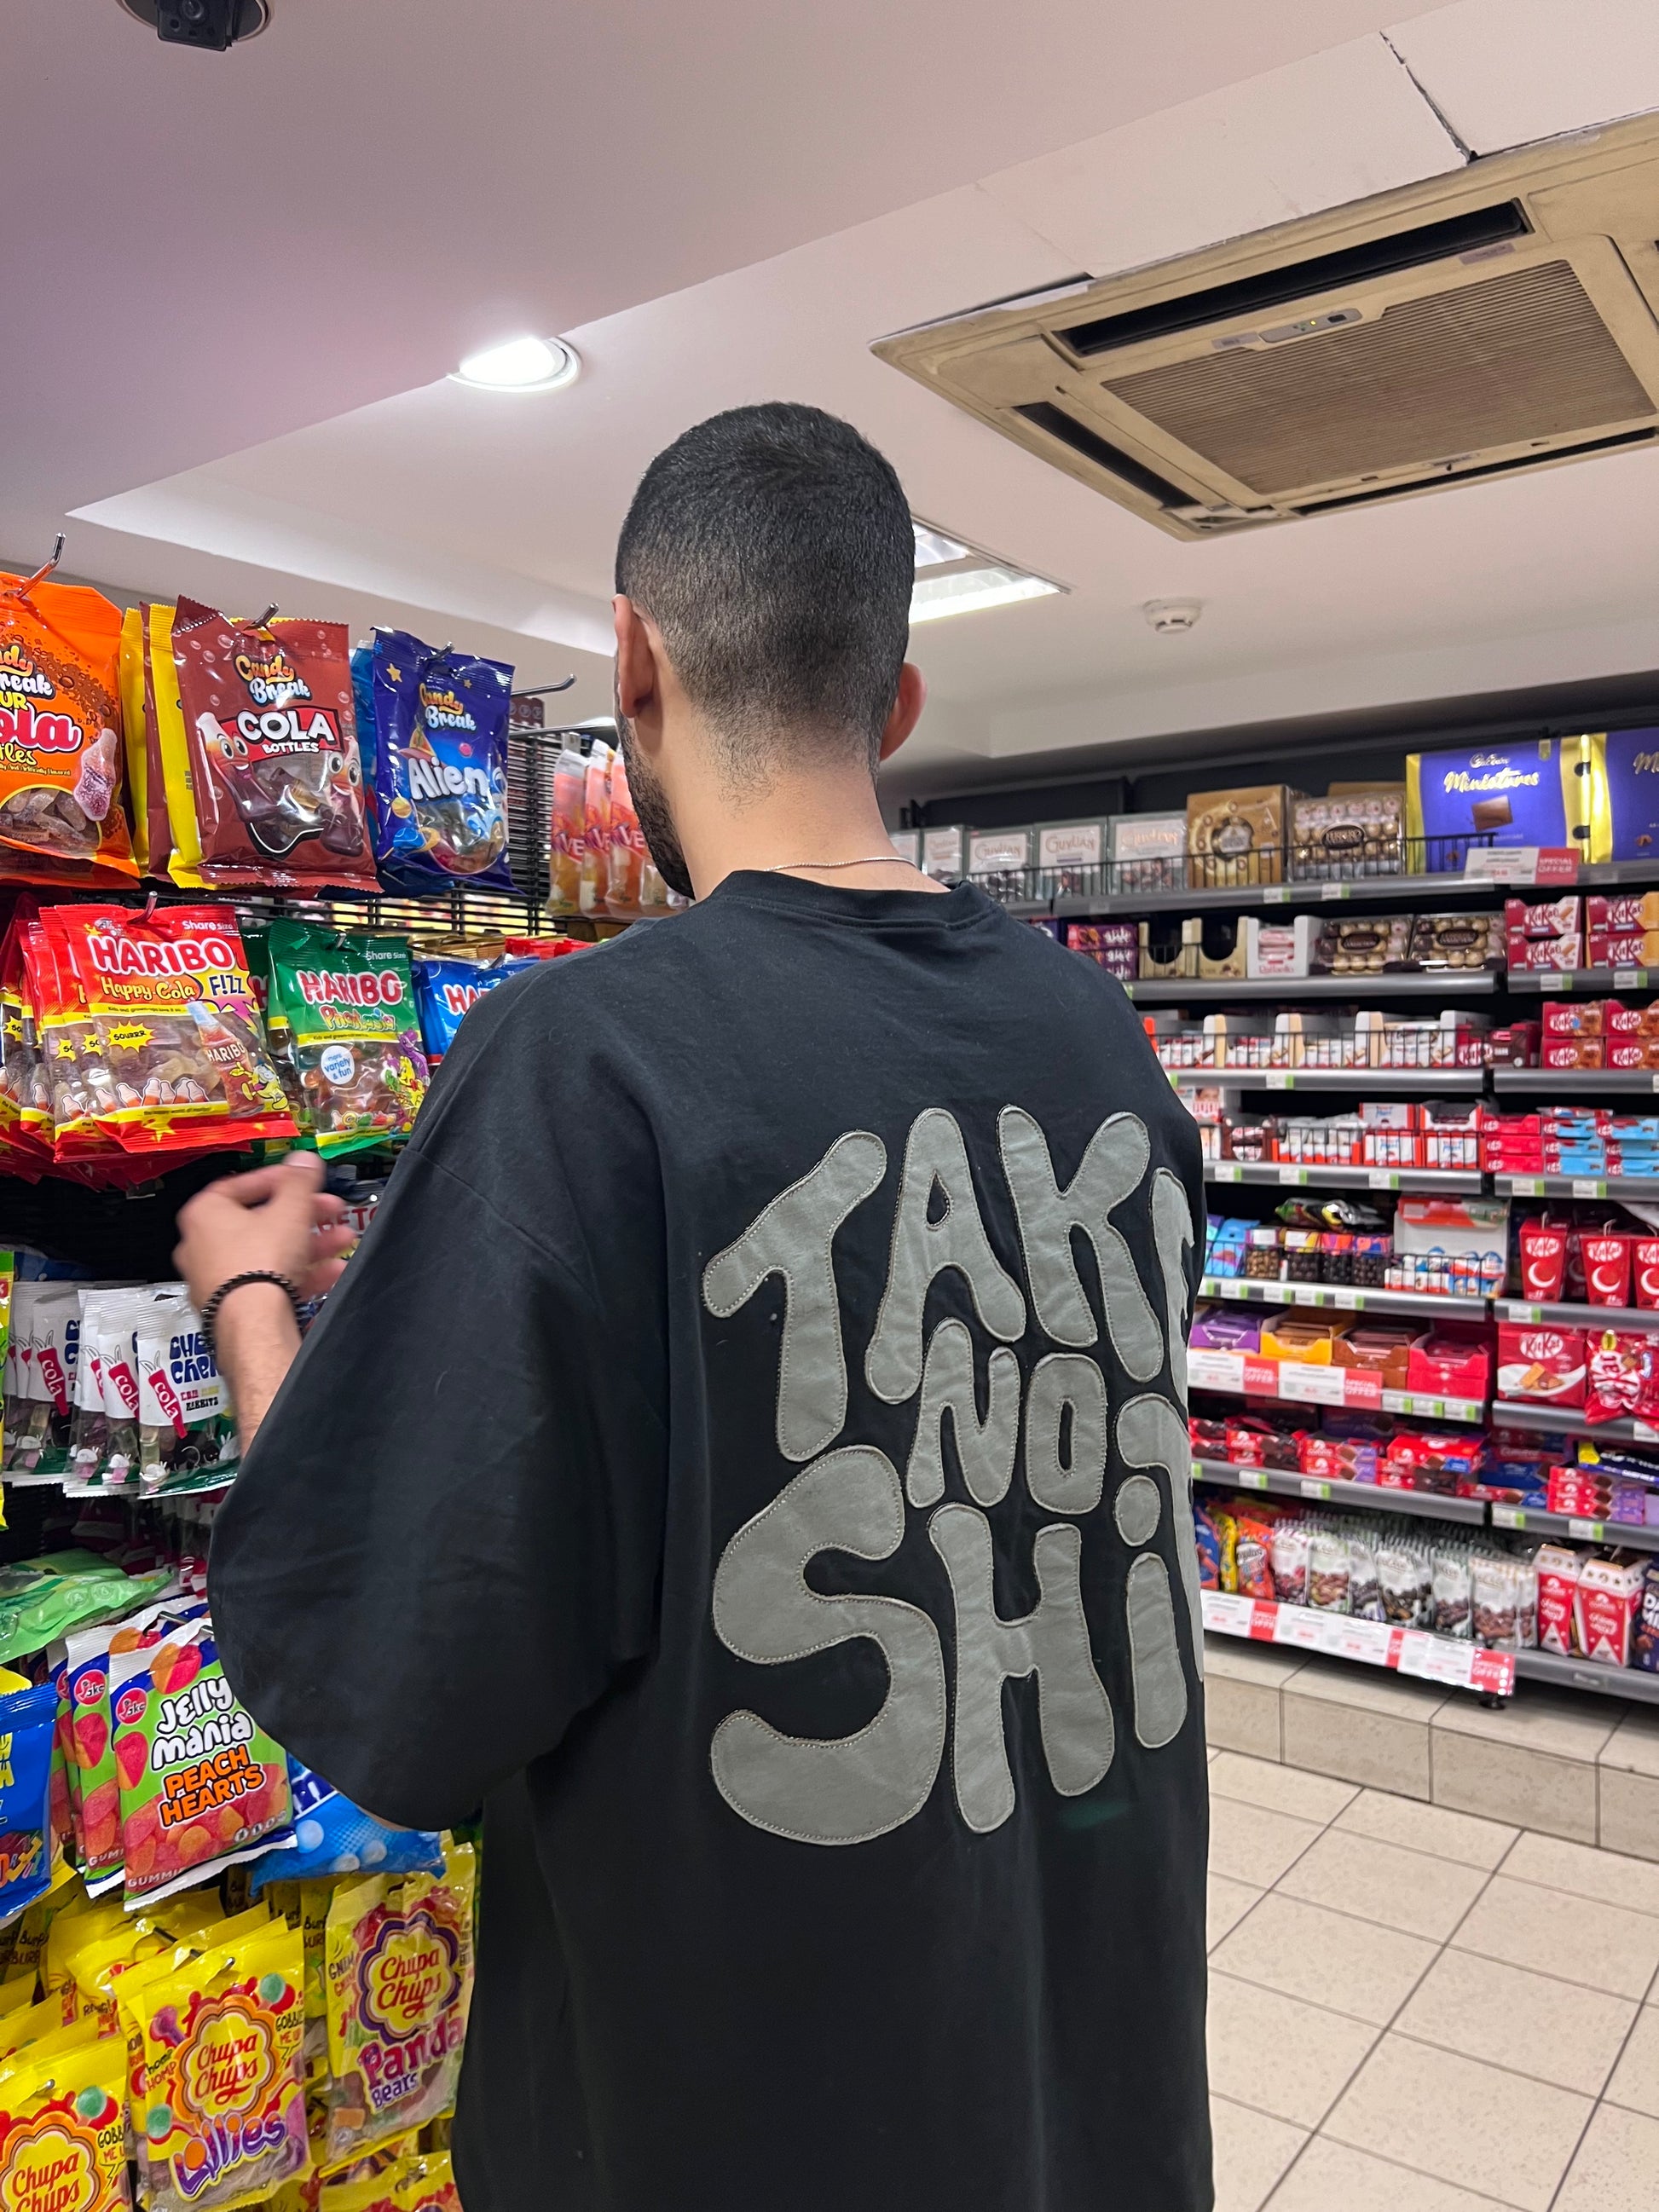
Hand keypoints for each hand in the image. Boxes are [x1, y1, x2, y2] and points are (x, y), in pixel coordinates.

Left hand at [174, 1151, 355, 1311]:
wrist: (253, 1323)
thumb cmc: (256, 1266)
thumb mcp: (290, 1210)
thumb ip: (299, 1181)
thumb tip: (304, 1161)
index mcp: (204, 1213)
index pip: (241, 1185)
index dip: (278, 1180)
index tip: (301, 1181)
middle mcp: (202, 1245)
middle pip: (260, 1223)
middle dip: (303, 1217)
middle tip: (328, 1212)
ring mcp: (216, 1279)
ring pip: (268, 1255)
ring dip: (308, 1247)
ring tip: (339, 1242)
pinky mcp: (232, 1305)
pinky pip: (268, 1283)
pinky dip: (299, 1275)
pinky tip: (330, 1273)